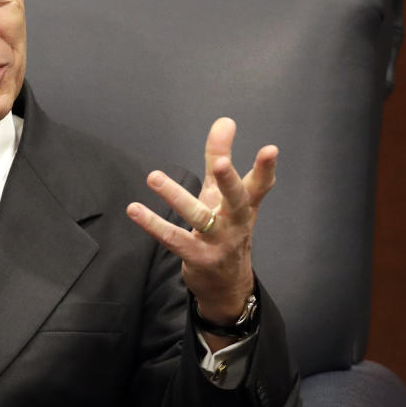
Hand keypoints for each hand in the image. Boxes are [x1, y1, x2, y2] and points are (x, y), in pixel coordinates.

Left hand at [126, 118, 276, 334]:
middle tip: (223, 163)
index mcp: (245, 205)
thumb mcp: (222, 194)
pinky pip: (174, 239)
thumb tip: (225, 121)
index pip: (260, 184)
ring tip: (154, 177)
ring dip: (176, 197)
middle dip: (230, 181)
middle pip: (237, 200)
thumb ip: (220, 157)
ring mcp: (218, 242)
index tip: (271, 149)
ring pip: (199, 218)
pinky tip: (135, 210)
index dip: (266, 168)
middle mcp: (235, 223)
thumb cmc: (225, 229)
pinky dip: (153, 224)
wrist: (227, 285)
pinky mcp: (197, 257)